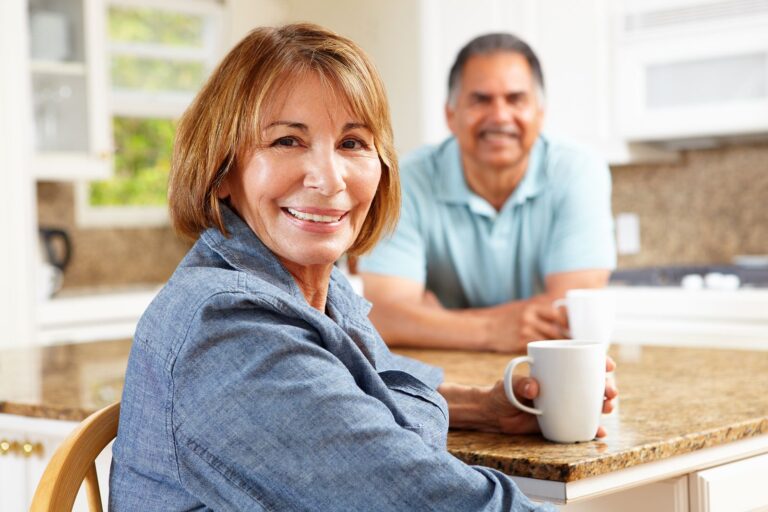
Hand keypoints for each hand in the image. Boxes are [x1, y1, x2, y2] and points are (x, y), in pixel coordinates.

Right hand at [477, 298, 567, 352]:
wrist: (486, 327)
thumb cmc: (506, 318)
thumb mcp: (523, 307)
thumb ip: (540, 311)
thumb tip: (563, 317)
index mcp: (533, 306)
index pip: (558, 314)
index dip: (568, 324)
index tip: (574, 331)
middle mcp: (530, 317)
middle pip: (556, 330)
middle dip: (566, 339)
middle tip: (573, 345)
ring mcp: (524, 330)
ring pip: (549, 341)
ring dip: (557, 348)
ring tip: (561, 352)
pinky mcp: (520, 343)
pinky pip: (538, 349)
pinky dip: (544, 353)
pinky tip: (546, 355)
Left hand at [483, 356, 617, 436]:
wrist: (494, 416)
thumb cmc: (500, 393)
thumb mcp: (507, 385)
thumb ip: (518, 384)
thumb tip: (534, 387)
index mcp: (553, 370)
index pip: (580, 361)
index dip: (598, 361)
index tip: (608, 365)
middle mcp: (563, 386)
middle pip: (591, 383)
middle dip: (607, 386)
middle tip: (610, 392)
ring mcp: (563, 403)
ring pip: (591, 403)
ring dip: (604, 405)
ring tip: (607, 408)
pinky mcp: (561, 421)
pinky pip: (581, 423)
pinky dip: (592, 428)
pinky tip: (600, 432)